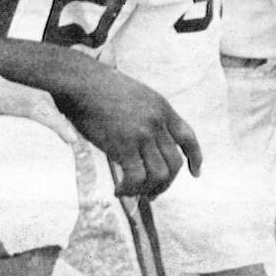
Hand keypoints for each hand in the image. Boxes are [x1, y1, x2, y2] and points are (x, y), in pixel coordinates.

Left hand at [0, 70, 76, 189]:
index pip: (34, 104)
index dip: (56, 121)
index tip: (72, 141)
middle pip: (41, 98)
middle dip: (60, 121)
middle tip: (75, 148)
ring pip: (33, 96)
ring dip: (50, 115)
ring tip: (62, 142)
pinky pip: (23, 97)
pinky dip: (37, 112)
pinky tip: (36, 131)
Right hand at [58, 65, 201, 196]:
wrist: (81, 83)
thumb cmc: (99, 88)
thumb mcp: (135, 95)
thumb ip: (146, 115)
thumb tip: (146, 142)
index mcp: (162, 107)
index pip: (188, 137)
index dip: (195, 157)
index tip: (195, 173)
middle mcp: (157, 121)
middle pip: (174, 162)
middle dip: (165, 183)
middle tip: (151, 193)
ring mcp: (142, 133)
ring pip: (159, 175)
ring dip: (147, 190)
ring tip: (131, 192)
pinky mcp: (124, 145)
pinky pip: (137, 178)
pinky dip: (129, 190)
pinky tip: (118, 190)